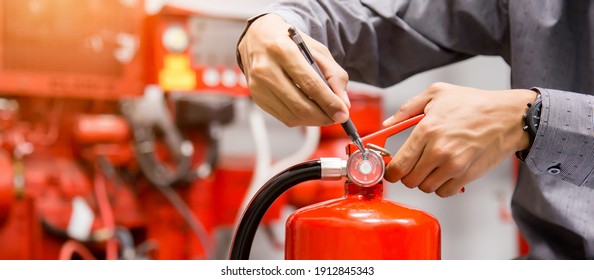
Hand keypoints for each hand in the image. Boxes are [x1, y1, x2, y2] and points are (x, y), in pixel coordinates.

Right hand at [237, 14, 349, 126]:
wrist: (258, 37)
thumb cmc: (289, 42)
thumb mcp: (317, 49)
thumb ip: (334, 74)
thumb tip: (342, 103)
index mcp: (283, 50)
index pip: (310, 84)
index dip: (329, 103)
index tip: (342, 113)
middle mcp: (266, 69)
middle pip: (300, 105)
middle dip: (323, 116)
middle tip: (337, 117)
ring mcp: (258, 86)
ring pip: (292, 116)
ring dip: (314, 120)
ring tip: (325, 114)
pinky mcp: (256, 97)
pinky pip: (284, 118)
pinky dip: (301, 119)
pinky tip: (309, 111)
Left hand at [383, 82, 536, 196]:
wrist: (508, 116)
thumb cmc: (474, 103)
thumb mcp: (436, 93)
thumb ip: (407, 109)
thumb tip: (387, 123)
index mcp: (426, 130)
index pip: (398, 166)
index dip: (391, 172)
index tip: (392, 170)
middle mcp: (438, 150)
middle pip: (409, 181)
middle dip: (407, 176)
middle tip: (413, 166)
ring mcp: (454, 166)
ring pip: (426, 188)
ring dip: (425, 181)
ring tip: (431, 166)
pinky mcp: (467, 175)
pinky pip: (444, 192)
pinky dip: (441, 187)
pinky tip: (444, 173)